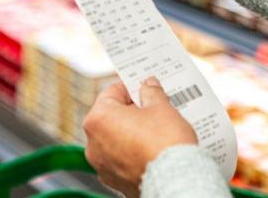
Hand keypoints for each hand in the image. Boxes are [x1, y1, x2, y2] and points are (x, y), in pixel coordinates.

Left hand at [83, 77, 198, 197]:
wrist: (175, 181)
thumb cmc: (164, 146)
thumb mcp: (161, 108)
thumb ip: (151, 92)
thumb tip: (148, 86)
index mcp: (98, 119)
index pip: (112, 92)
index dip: (131, 87)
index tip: (143, 87)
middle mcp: (93, 143)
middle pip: (112, 117)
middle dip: (132, 111)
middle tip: (153, 108)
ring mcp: (102, 165)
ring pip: (115, 139)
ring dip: (131, 132)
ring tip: (155, 130)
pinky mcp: (114, 181)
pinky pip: (121, 159)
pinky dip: (132, 153)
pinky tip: (151, 149)